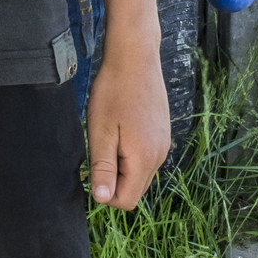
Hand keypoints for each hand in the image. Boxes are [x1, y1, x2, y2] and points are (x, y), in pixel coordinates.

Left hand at [85, 33, 169, 210]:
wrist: (135, 57)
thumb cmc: (114, 91)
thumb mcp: (100, 130)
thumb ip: (103, 167)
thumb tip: (102, 199)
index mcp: (144, 159)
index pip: (126, 201)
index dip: (105, 192)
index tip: (93, 166)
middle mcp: (160, 156)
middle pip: (135, 189)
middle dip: (114, 179)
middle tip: (100, 148)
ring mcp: (164, 144)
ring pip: (140, 174)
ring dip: (121, 165)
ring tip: (110, 135)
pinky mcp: (162, 133)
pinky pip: (146, 157)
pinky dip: (130, 153)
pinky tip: (121, 128)